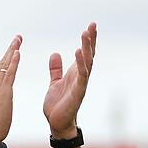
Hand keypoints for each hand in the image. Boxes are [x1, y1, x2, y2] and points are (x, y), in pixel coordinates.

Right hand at [0, 35, 21, 145]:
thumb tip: (1, 101)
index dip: (6, 58)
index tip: (13, 50)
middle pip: (2, 63)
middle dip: (10, 49)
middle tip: (17, 38)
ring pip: (5, 65)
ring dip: (12, 51)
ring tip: (19, 40)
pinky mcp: (3, 92)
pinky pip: (9, 73)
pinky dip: (13, 61)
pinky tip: (17, 53)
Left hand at [43, 23, 96, 137]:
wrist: (56, 123)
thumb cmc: (57, 104)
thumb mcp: (55, 82)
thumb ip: (56, 69)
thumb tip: (56, 54)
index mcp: (76, 74)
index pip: (84, 54)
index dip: (88, 41)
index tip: (90, 26)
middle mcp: (81, 77)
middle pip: (88, 55)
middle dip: (91, 40)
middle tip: (92, 24)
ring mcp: (81, 84)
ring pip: (87, 63)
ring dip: (87, 48)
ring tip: (86, 34)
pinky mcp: (77, 93)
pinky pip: (81, 76)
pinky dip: (81, 64)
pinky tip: (79, 52)